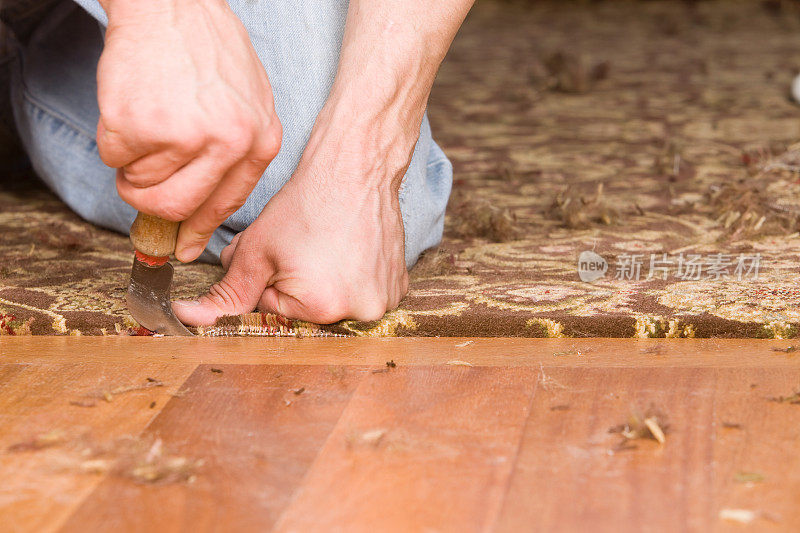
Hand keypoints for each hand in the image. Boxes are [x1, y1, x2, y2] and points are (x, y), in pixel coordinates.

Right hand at [96, 0, 281, 261]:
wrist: (171, 3)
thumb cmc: (208, 50)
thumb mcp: (249, 102)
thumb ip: (234, 155)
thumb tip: (204, 215)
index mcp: (260, 141)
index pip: (226, 205)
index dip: (198, 230)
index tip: (182, 248)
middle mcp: (229, 143)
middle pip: (178, 208)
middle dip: (151, 206)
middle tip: (138, 183)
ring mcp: (186, 135)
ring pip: (142, 187)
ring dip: (132, 166)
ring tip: (144, 124)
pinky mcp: (142, 125)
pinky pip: (115, 159)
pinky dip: (114, 141)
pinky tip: (131, 107)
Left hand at [172, 114, 410, 324]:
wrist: (355, 170)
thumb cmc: (305, 205)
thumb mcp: (255, 250)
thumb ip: (225, 293)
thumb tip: (190, 318)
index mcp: (322, 308)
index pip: (273, 309)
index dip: (268, 277)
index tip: (283, 249)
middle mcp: (361, 312)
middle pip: (307, 311)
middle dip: (295, 283)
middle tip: (305, 246)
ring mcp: (385, 300)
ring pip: (335, 302)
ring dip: (326, 281)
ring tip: (329, 245)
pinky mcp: (400, 287)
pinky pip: (364, 293)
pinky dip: (355, 277)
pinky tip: (351, 249)